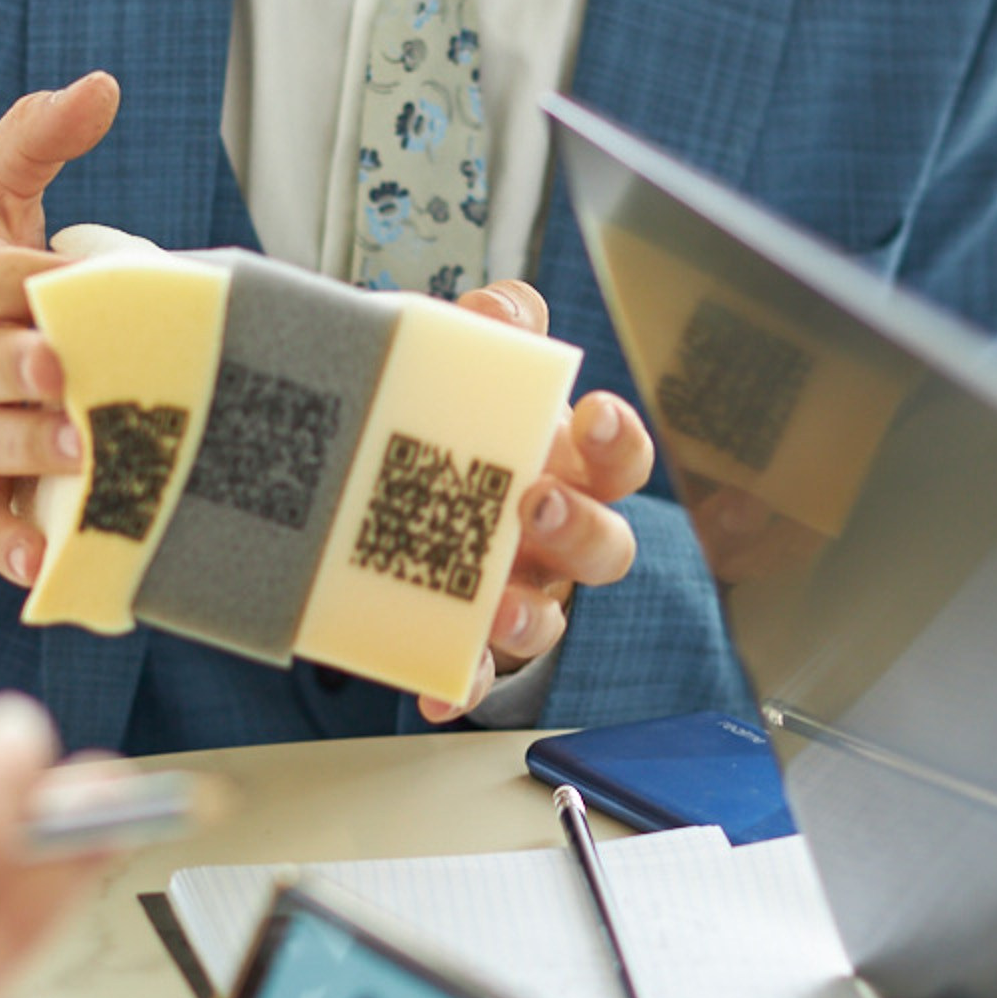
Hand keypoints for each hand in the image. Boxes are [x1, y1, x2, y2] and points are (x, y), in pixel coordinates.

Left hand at [416, 280, 653, 722]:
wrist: (377, 487)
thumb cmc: (450, 425)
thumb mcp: (463, 363)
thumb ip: (491, 327)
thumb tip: (500, 308)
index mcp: (565, 464)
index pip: (619, 456)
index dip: (619, 440)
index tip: (595, 415)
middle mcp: (555, 536)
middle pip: (606, 546)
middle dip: (584, 528)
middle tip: (539, 503)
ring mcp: (517, 593)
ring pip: (550, 620)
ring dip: (531, 617)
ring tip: (496, 607)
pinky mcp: (466, 642)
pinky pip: (474, 674)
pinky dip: (462, 683)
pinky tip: (439, 689)